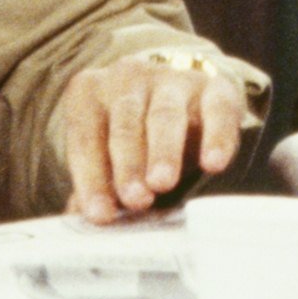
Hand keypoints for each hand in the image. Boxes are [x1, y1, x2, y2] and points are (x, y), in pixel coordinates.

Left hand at [60, 53, 246, 218]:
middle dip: (128, 163)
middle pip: (125, 122)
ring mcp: (172, 79)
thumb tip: (80, 221)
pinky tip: (213, 164)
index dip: (91, 177)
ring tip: (163, 183)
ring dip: (164, 152)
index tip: (100, 214)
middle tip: (135, 199)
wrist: (180, 98)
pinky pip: (217, 111)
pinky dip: (216, 137)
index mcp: (90, 92)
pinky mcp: (215, 87)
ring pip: (165, 115)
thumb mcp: (105, 153)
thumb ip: (94, 184)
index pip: (84, 136)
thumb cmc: (133, 136)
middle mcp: (128, 77)